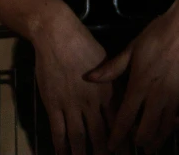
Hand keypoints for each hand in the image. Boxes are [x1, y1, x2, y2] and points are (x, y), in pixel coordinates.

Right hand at [33, 5, 114, 154]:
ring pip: (79, 138)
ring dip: (82, 154)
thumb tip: (120, 95)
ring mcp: (71, 105)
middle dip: (103, 152)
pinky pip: (58, 132)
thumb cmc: (83, 43)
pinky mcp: (53, 104)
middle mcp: (91, 102)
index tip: (125, 151)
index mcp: (106, 91)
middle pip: (100, 135)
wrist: (57, 35)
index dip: (121, 139)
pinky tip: (62, 154)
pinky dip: (61, 146)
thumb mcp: (105, 60)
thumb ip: (111, 82)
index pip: (117, 122)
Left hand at [86, 0, 178, 152]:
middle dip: (138, 141)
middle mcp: (157, 97)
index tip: (112, 147)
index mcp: (139, 85)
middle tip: (135, 140)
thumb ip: (112, 67)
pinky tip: (174, 122)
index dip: (117, 136)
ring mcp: (176, 98)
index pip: (124, 119)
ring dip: (157, 138)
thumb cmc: (157, 35)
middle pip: (146, 132)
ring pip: (166, 130)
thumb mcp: (132, 48)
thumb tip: (89, 78)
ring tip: (152, 141)